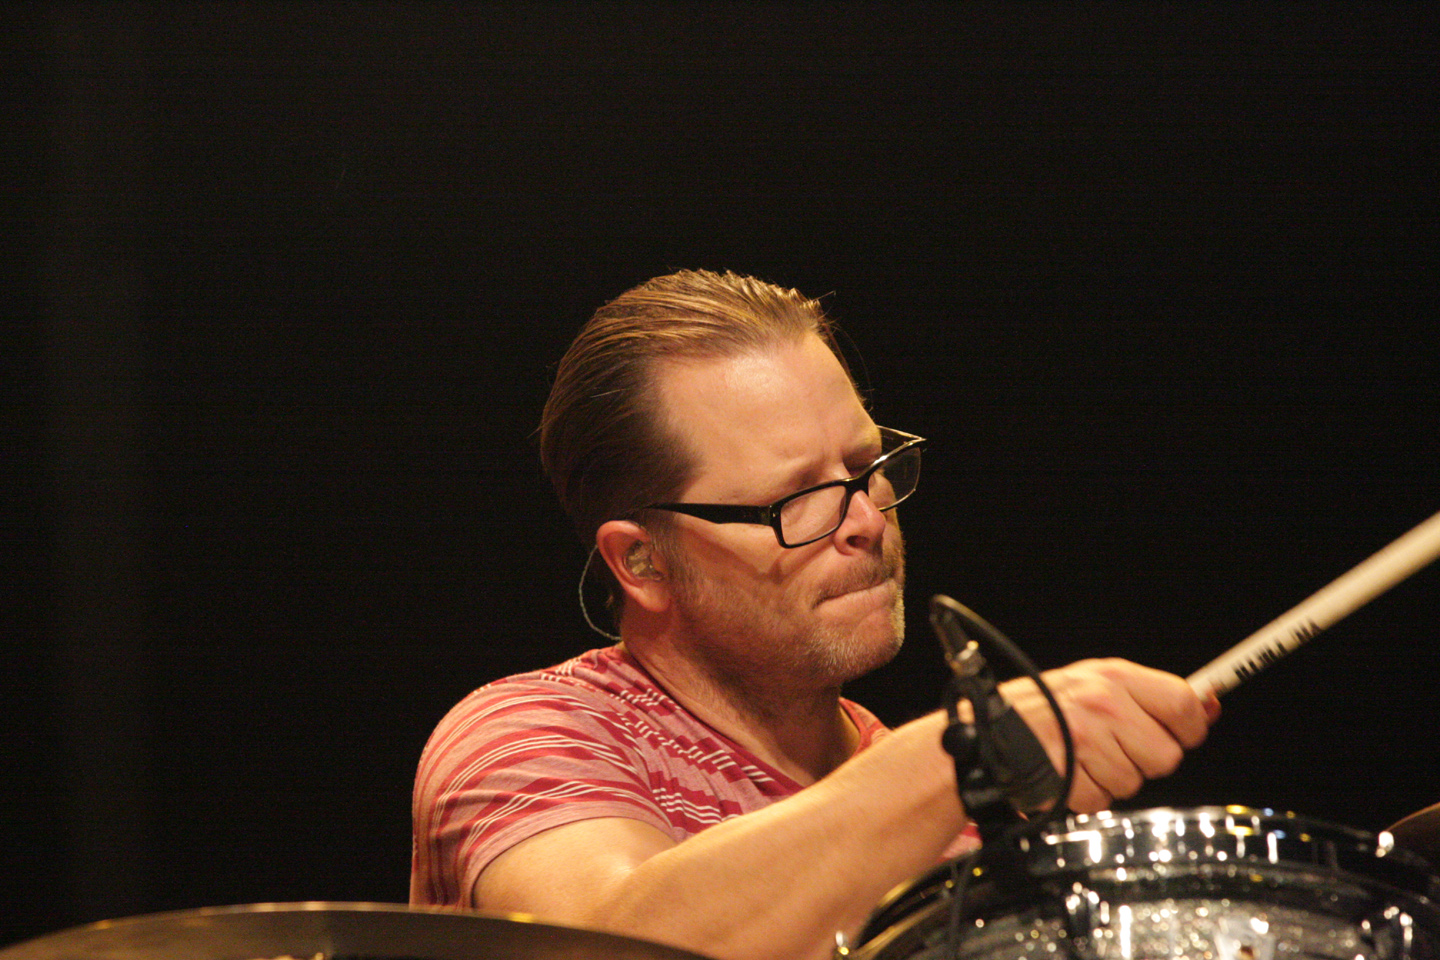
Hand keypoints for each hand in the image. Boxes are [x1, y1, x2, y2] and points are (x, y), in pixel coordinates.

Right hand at [999, 658, 1219, 812]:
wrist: (987, 729)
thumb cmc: (1044, 706)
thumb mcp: (1096, 682)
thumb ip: (1150, 696)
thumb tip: (1208, 706)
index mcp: (1113, 677)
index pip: (1183, 704)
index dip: (1189, 727)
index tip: (1180, 733)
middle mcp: (1102, 705)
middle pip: (1166, 754)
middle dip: (1145, 758)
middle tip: (1115, 746)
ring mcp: (1086, 742)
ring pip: (1135, 782)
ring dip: (1113, 778)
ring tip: (1083, 757)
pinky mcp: (1070, 776)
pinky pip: (1103, 800)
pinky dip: (1088, 794)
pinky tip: (1069, 772)